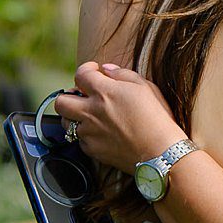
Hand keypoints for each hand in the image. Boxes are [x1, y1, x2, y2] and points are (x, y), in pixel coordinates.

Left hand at [55, 62, 187, 170]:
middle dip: (69, 96)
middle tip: (82, 96)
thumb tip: (107, 69)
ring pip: (66, 122)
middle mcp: (91, 111)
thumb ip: (123, 74)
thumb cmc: (158, 118)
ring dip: (75, 116)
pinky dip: (87, 135)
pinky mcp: (92, 149)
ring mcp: (89, 132)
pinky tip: (102, 133)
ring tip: (90, 116)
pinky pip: (80, 140)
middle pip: (61, 101)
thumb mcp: (146, 88)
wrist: (161, 152)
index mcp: (104, 92)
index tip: (93, 71)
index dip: (86, 69)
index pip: (80, 74)